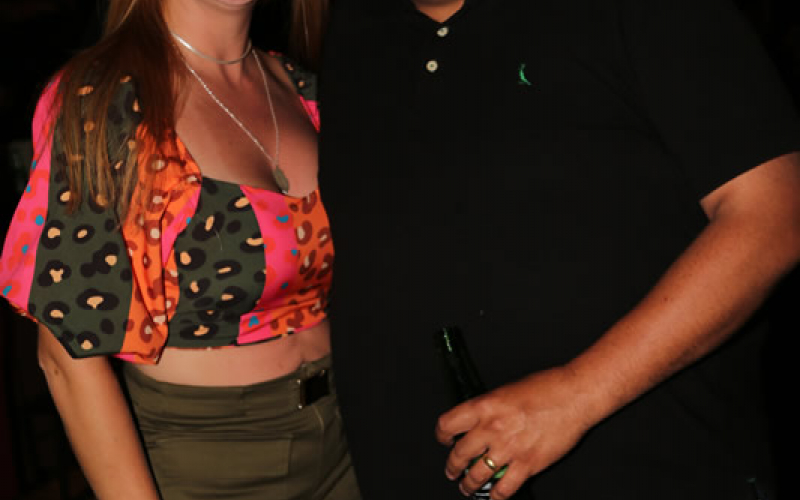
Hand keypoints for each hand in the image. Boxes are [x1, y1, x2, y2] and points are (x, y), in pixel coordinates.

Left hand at [435, 366, 600, 498]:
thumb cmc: (546, 387)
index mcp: (484, 406)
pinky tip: (494, 496)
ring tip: (467, 487)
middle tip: (452, 470)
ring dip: (469, 484)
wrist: (575, 395)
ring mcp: (509, 448)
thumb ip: (489, 409)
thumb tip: (477, 423)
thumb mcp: (506, 391)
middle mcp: (492, 427)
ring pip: (477, 475)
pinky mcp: (528, 464)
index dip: (442, 436)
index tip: (444, 440)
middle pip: (459, 454)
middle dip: (452, 466)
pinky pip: (504, 488)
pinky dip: (496, 496)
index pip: (447, 425)